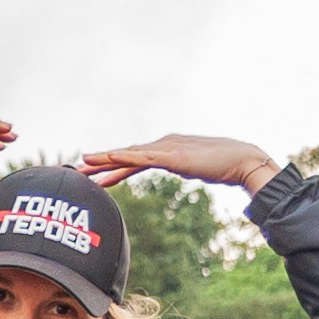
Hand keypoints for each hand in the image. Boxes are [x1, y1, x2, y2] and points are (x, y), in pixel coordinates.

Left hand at [81, 134, 277, 194]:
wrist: (242, 160)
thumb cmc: (224, 166)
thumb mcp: (196, 168)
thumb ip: (186, 167)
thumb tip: (184, 167)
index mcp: (166, 149)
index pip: (133, 159)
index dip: (111, 166)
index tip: (92, 173)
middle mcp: (162, 145)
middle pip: (125, 155)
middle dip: (100, 163)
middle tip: (76, 170)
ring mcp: (166, 148)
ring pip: (128, 155)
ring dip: (104, 160)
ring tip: (82, 166)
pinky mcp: (172, 156)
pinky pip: (142, 158)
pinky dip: (122, 159)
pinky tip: (107, 161)